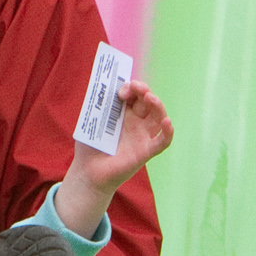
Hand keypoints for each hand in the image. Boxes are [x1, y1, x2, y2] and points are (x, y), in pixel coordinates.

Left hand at [58, 83, 173, 233]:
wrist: (88, 172)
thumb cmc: (89, 146)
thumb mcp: (90, 120)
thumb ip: (98, 103)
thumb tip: (102, 83)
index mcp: (124, 113)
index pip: (134, 94)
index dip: (131, 88)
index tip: (121, 90)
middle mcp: (137, 122)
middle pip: (148, 102)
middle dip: (143, 91)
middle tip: (134, 88)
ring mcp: (143, 136)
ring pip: (158, 117)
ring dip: (157, 104)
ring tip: (149, 97)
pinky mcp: (146, 151)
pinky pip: (162, 141)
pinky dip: (168, 132)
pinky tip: (167, 122)